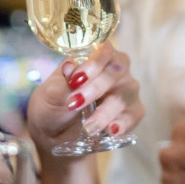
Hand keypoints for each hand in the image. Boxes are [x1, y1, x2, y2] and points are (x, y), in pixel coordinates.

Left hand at [24, 41, 144, 156]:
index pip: (104, 50)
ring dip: (105, 112)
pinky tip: (111, 130)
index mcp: (97, 57)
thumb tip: (69, 67)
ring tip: (88, 128)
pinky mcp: (131, 112)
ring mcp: (126, 91)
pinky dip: (123, 123)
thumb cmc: (54, 104)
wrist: (54, 133)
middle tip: (74, 104)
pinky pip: (134, 115)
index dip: (93, 64)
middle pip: (115, 73)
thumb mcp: (50, 94)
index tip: (76, 80)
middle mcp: (116, 70)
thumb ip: (60, 82)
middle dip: (94, 90)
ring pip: (123, 97)